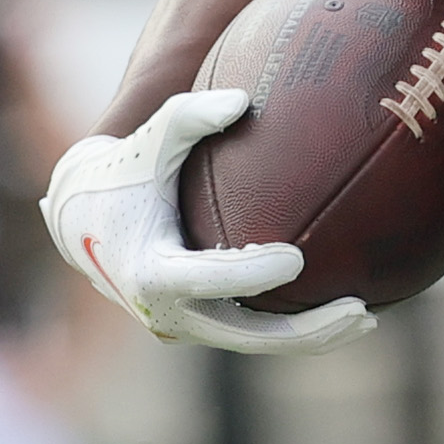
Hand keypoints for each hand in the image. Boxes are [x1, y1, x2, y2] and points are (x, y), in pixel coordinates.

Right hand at [44, 89, 370, 356]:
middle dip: (305, 331)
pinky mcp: (197, 327)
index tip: (298, 257)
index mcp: (151, 271)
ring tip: (364, 318)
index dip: (253, 274)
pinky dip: (293, 326)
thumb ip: (189, 116)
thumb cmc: (122, 171)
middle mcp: (168, 312)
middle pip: (246, 335)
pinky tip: (341, 310)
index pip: (210, 280)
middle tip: (358, 312)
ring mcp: (184, 327)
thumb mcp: (149, 140)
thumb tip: (243, 100)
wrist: (79, 221)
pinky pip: (251, 333)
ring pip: (255, 343)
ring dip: (310, 338)